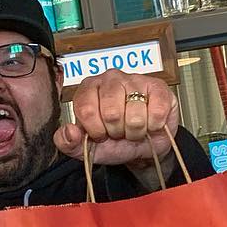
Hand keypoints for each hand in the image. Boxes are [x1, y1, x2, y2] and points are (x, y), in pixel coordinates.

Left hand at [54, 70, 179, 169]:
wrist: (143, 147)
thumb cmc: (115, 142)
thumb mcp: (87, 148)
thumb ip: (68, 143)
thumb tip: (69, 131)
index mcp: (88, 88)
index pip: (86, 109)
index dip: (95, 130)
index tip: (100, 134)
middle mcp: (110, 78)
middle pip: (111, 113)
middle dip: (116, 131)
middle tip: (119, 131)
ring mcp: (135, 80)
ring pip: (135, 115)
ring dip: (135, 131)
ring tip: (134, 128)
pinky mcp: (158, 87)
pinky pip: (156, 113)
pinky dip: (153, 127)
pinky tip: (150, 123)